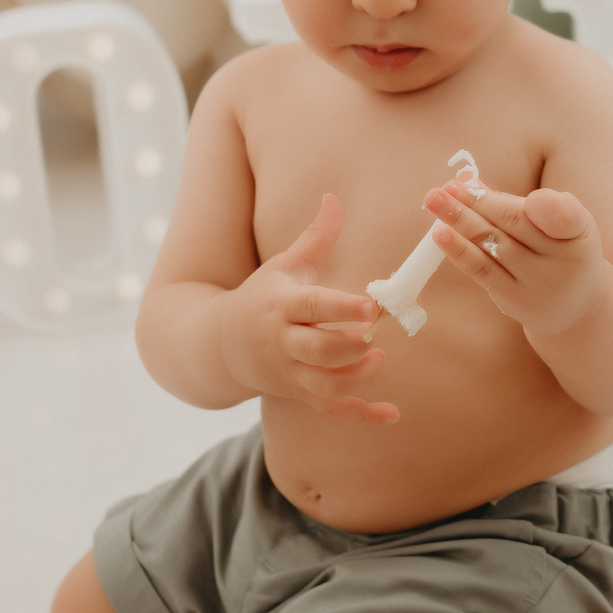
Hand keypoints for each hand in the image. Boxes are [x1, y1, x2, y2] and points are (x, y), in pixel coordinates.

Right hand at [219, 195, 397, 422]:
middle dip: (348, 346)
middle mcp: (284, 342)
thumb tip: (334, 197)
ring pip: (323, 384)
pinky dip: (363, 414)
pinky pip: (332, 409)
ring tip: (378, 360)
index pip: (314, 307)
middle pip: (317, 351)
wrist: (220, 345)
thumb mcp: (285, 264)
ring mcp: (290, 373)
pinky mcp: (299, 394)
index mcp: (283, 306)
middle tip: (373, 335)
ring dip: (354, 378)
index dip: (342, 308)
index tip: (370, 305)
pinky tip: (392, 414)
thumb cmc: (262, 297)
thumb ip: (315, 236)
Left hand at [422, 180, 610, 337]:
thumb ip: (520, 203)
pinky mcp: (512, 299)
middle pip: (515, 223)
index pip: (564, 216)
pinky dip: (460, 250)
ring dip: (460, 219)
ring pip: (493, 244)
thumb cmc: (562, 250)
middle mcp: (561, 260)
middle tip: (449, 184)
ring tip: (434, 199)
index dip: (548, 206)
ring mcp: (535, 282)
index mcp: (578, 232)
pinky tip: (440, 233)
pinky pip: (483, 270)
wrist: (574, 306)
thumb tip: (467, 179)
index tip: (528, 196)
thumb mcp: (562, 223)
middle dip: (478, 200)